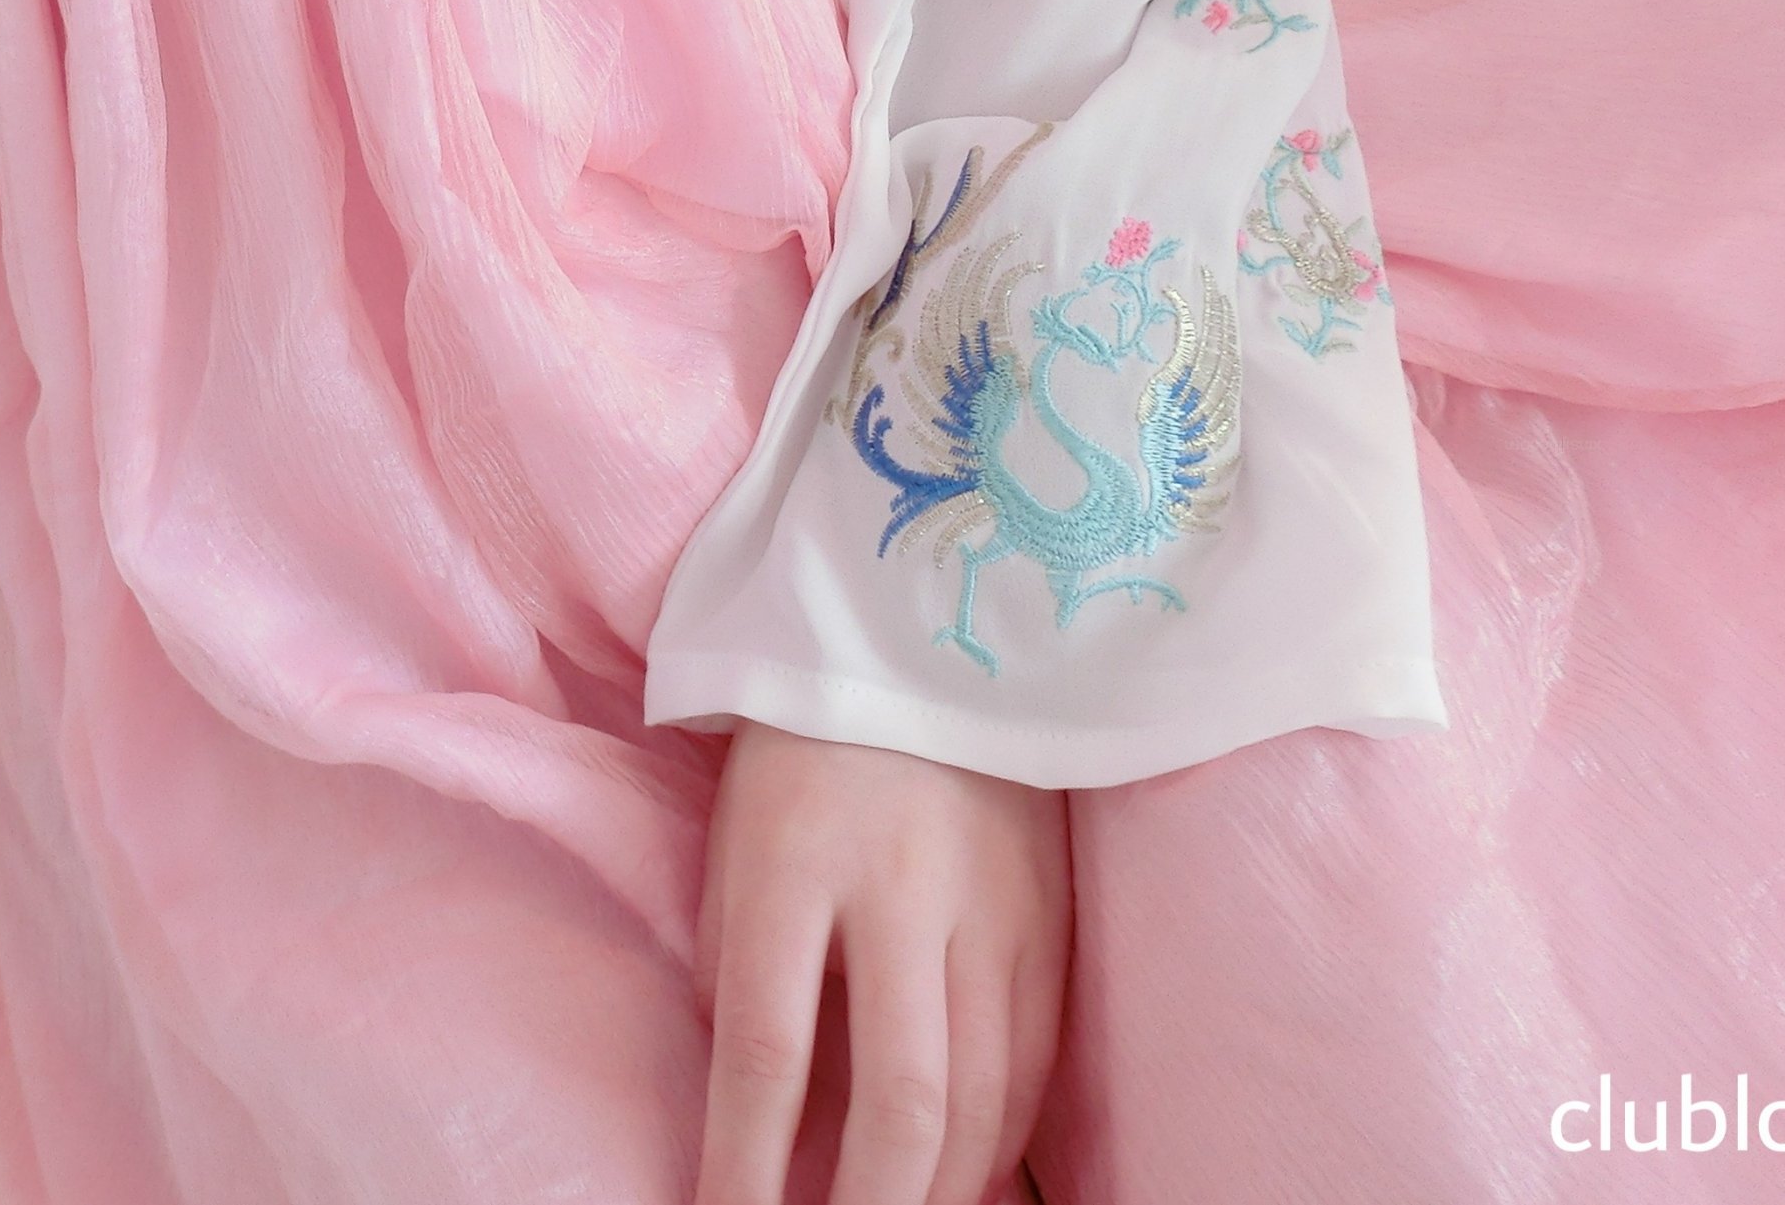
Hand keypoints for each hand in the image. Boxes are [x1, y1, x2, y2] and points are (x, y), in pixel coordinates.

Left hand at [695, 723, 1071, 1204]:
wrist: (923, 635)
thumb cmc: (798, 748)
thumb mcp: (733, 842)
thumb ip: (738, 966)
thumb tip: (758, 1105)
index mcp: (793, 864)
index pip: (764, 1052)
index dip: (744, 1166)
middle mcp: (900, 891)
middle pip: (900, 1101)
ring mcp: (991, 907)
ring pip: (981, 1096)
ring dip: (939, 1191)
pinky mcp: (1050, 916)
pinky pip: (1032, 1059)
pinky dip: (998, 1137)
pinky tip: (963, 1175)